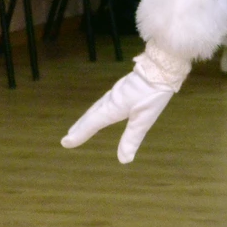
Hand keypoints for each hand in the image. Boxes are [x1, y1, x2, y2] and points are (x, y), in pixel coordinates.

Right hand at [61, 48, 188, 162]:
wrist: (162, 66)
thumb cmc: (153, 93)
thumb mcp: (144, 119)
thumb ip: (132, 138)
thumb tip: (124, 160)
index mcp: (112, 107)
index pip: (92, 123)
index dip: (79, 134)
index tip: (65, 143)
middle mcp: (111, 99)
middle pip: (92, 114)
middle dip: (81, 126)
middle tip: (69, 136)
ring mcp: (117, 91)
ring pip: (98, 106)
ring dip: (88, 117)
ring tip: (81, 124)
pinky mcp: (124, 86)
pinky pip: (105, 100)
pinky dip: (98, 108)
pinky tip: (103, 107)